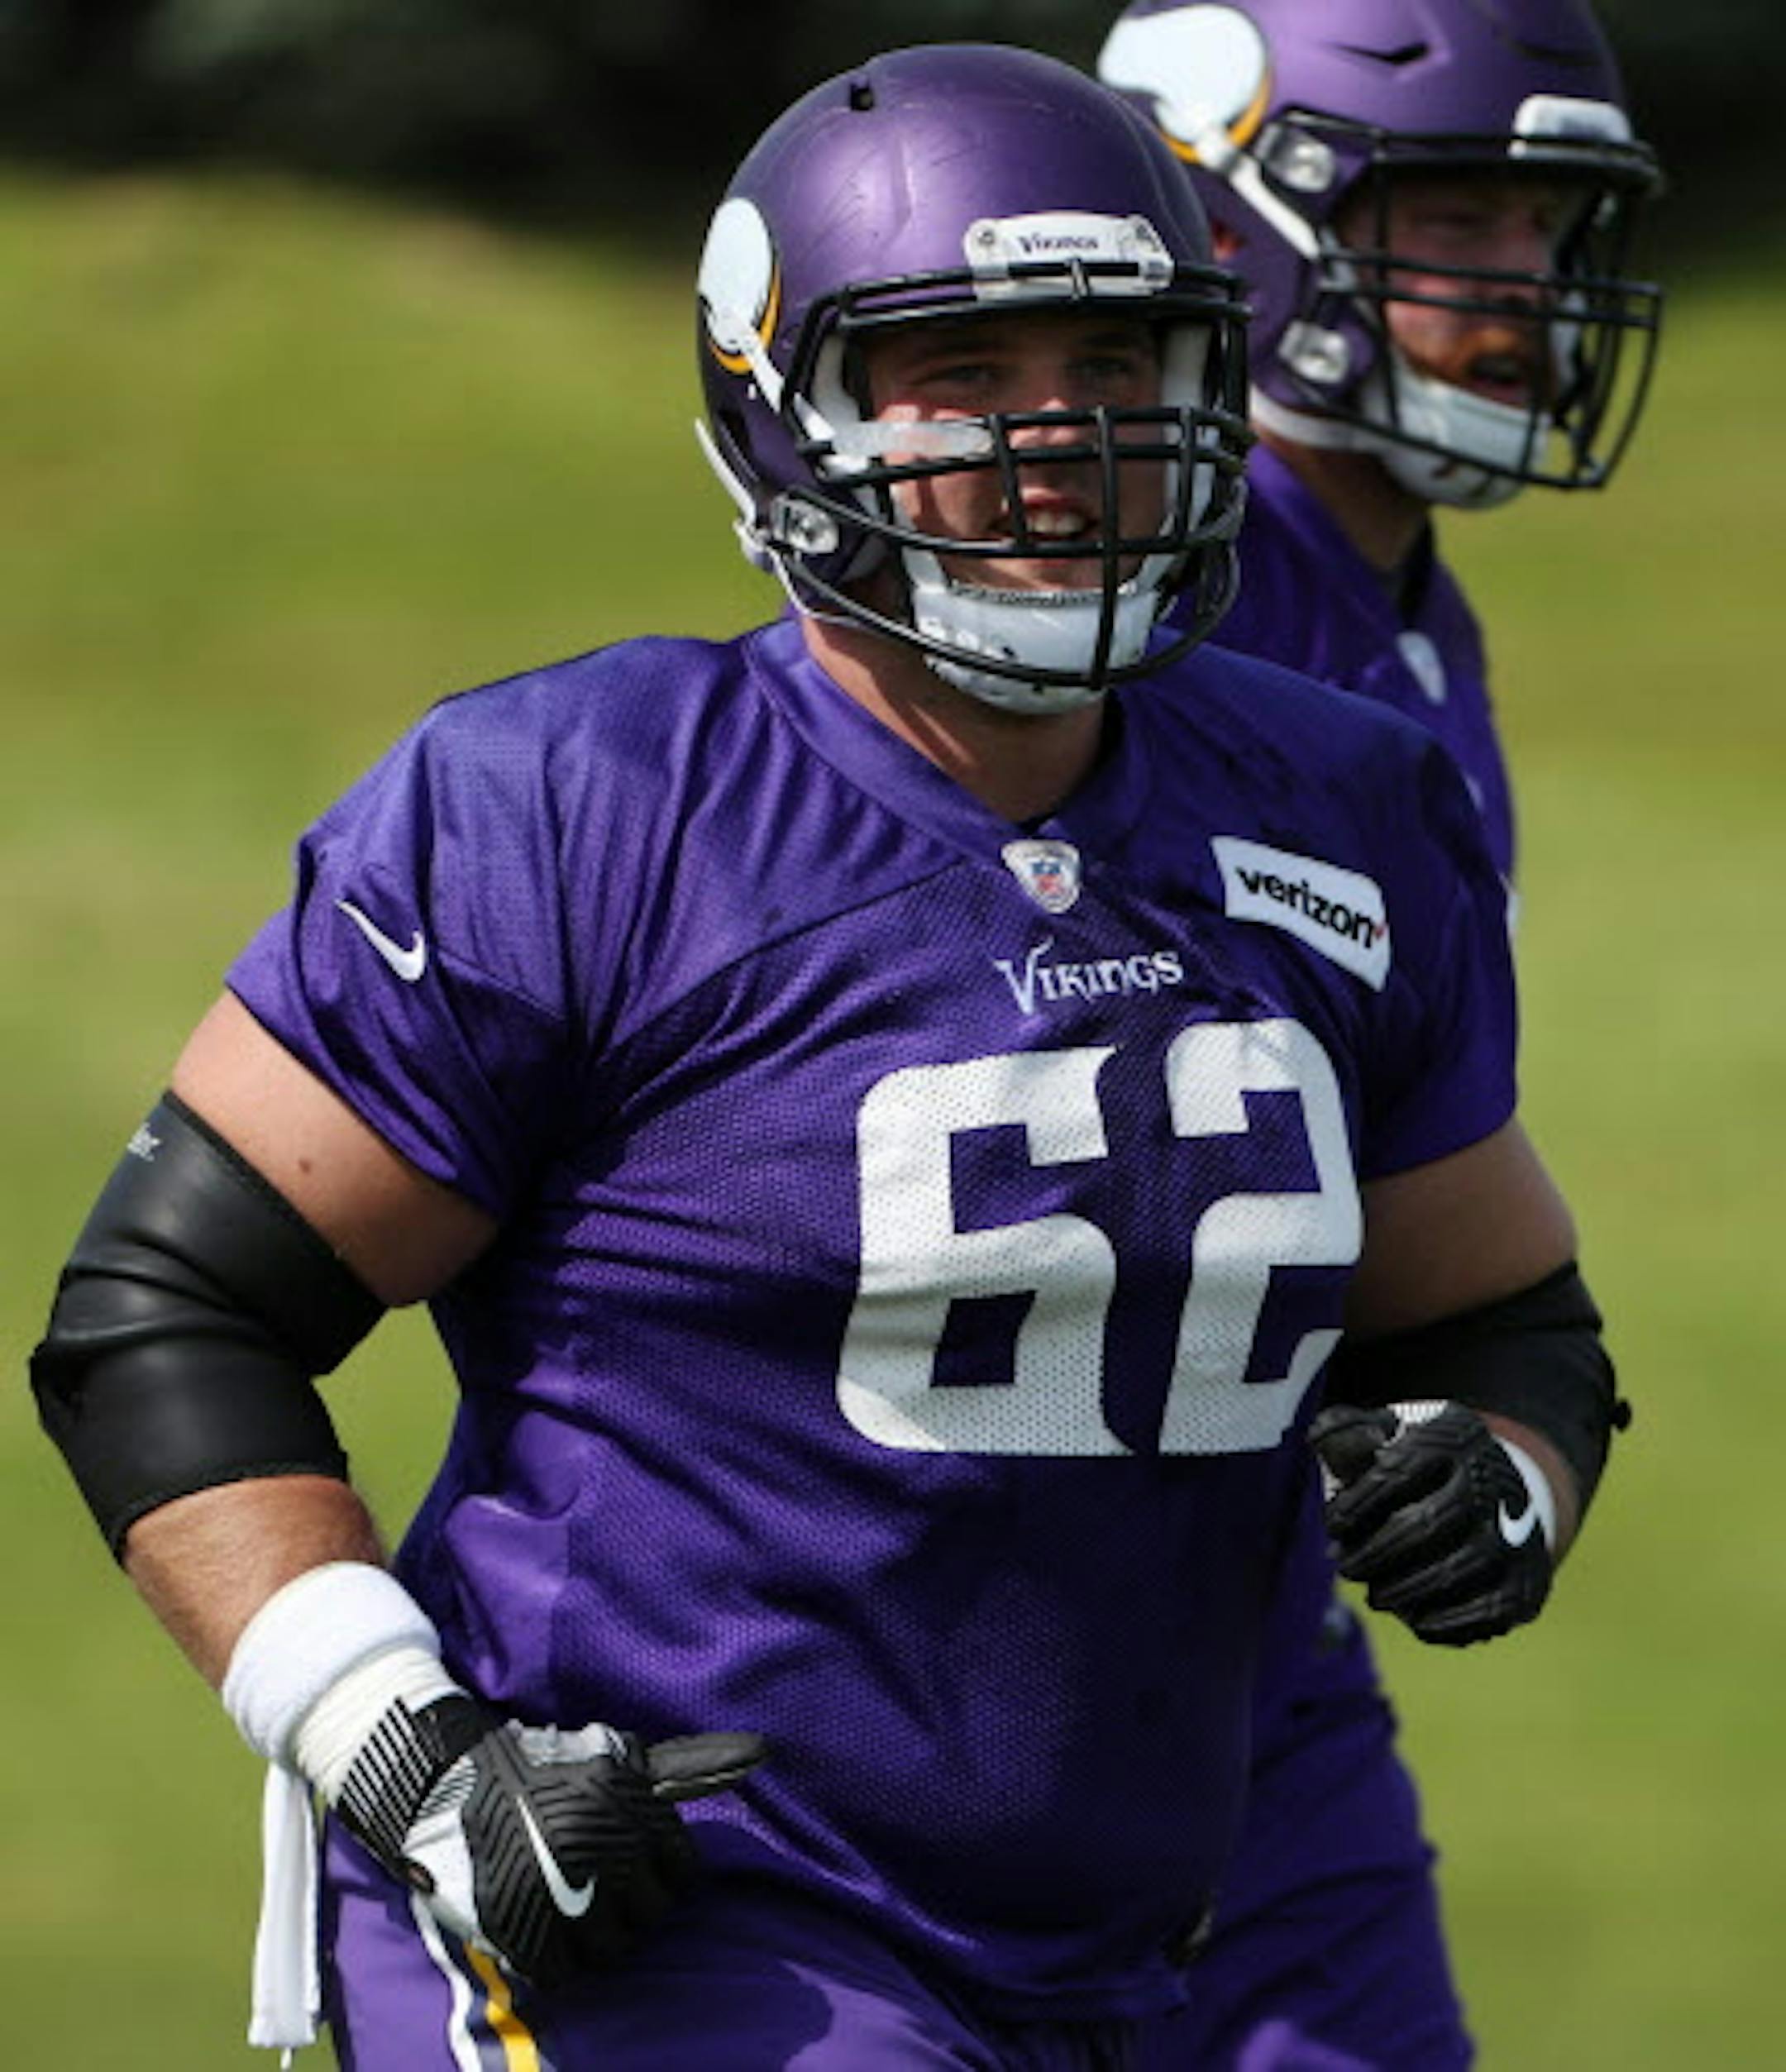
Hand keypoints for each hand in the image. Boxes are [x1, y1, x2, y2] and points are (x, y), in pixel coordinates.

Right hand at [334, 1694, 764, 1982]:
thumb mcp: (621, 1757)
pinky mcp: (523, 1928)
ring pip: (613, 1950)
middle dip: (629, 1907)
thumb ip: (688, 1766)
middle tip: (595, 1888)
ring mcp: (564, 1891)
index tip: (629, 1865)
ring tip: (570, 1909)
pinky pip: (565, 1972)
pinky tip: (543, 1930)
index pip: (683, 1876)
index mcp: (632, 1808)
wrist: (447, 1781)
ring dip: (595, 1936)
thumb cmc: (547, 1766)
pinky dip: (557, 1960)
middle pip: (652, 1917)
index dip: (658, 1874)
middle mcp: (605, 1849)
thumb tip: (763, 1750)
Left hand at [1308, 1400, 1552, 1646]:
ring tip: (1375, 1595)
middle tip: (1345, 1567)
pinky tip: (1416, 1618)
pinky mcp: (1528, 1581)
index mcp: (1454, 1438)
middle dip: (1375, 1553)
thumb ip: (1349, 1434)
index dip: (1357, 1504)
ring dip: (1403, 1590)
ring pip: (1454, 1571)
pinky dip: (1445, 1621)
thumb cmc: (1423, 1468)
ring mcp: (1518, 1534)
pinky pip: (1485, 1611)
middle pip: (1425, 1525)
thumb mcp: (1390, 1435)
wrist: (1501, 1495)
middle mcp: (1493, 1482)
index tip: (1333, 1525)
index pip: (1397, 1471)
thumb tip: (1320, 1440)